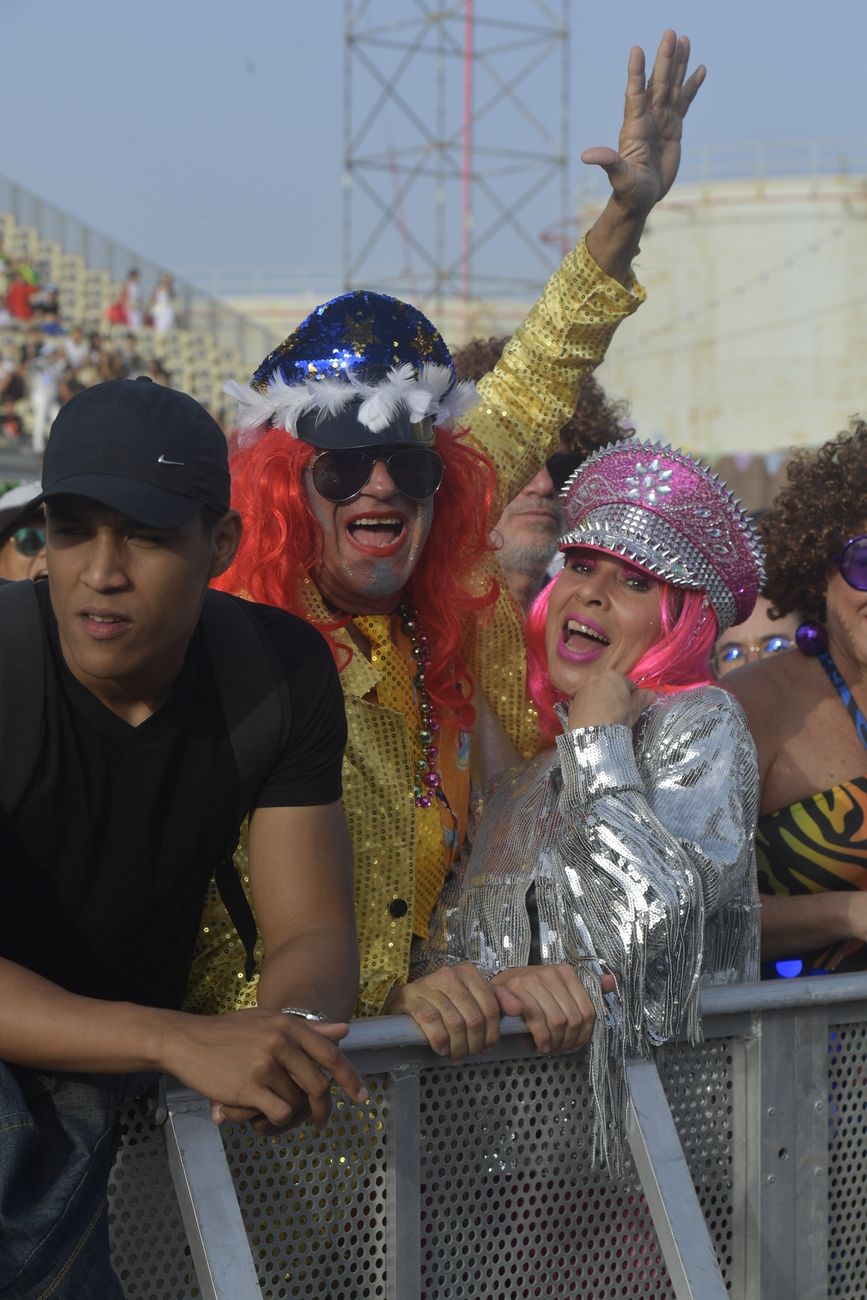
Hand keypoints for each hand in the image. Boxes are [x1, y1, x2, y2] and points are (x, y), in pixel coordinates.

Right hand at [162, 1009, 367, 1132]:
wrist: (186, 1041)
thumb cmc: (228, 1032)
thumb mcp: (268, 1022)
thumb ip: (307, 1029)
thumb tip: (344, 1031)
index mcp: (288, 1025)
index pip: (330, 1054)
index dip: (350, 1077)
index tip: (362, 1097)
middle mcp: (280, 1042)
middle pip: (318, 1084)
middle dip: (322, 1108)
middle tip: (320, 1120)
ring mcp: (265, 1064)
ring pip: (295, 1102)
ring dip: (287, 1112)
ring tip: (267, 1108)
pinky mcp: (249, 1087)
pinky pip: (278, 1113)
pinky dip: (274, 1120)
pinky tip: (259, 1116)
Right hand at [384, 962, 501, 1060]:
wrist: (407, 997)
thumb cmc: (444, 999)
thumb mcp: (471, 996)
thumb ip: (497, 1000)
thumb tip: (519, 1010)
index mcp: (468, 973)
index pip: (490, 1007)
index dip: (492, 1033)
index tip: (487, 1046)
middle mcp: (450, 974)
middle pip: (474, 1018)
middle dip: (475, 1043)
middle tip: (471, 1053)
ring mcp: (429, 985)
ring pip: (455, 1023)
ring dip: (458, 1046)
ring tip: (457, 1055)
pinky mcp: (412, 998)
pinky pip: (432, 1023)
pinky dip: (440, 1041)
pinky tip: (442, 1049)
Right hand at [490, 963, 599, 1053]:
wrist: (502, 984)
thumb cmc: (534, 991)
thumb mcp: (561, 987)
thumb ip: (587, 987)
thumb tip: (612, 981)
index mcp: (566, 972)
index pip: (587, 1010)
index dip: (584, 1034)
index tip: (576, 1044)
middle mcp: (550, 973)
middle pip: (572, 1019)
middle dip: (569, 1040)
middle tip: (562, 1048)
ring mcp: (531, 980)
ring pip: (556, 1021)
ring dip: (555, 1041)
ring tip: (552, 1047)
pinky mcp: (515, 990)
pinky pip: (536, 1020)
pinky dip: (541, 1037)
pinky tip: (541, 1044)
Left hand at [566, 668, 653, 730]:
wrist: (592, 733)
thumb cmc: (617, 717)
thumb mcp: (634, 708)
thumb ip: (643, 698)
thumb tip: (651, 693)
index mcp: (613, 675)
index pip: (629, 684)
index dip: (633, 696)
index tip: (633, 707)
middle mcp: (595, 678)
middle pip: (611, 687)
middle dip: (616, 697)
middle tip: (620, 713)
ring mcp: (582, 689)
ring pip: (597, 694)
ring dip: (603, 702)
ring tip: (607, 717)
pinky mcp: (573, 702)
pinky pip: (586, 703)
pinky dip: (591, 708)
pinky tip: (595, 720)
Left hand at [582, 30, 704, 218]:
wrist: (640, 199)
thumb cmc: (628, 191)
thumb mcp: (619, 178)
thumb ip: (608, 162)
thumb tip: (586, 156)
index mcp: (634, 128)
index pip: (635, 95)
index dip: (636, 74)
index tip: (636, 50)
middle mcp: (648, 119)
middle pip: (658, 84)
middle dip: (664, 59)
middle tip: (669, 32)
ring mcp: (661, 121)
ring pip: (672, 87)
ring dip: (678, 64)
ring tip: (684, 39)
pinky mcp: (674, 128)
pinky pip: (685, 102)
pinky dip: (692, 86)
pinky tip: (700, 69)